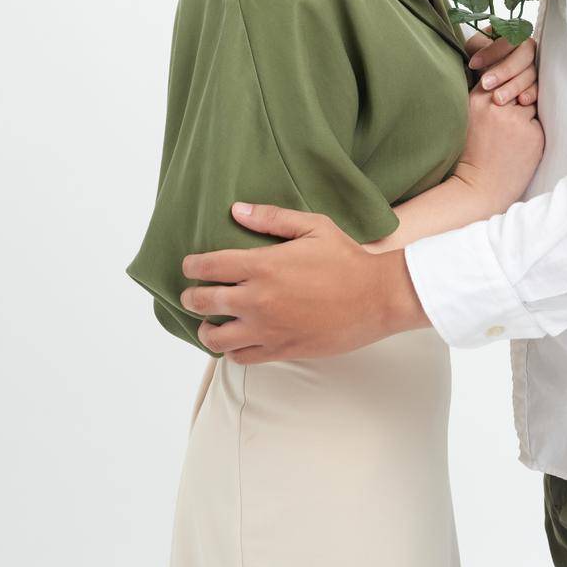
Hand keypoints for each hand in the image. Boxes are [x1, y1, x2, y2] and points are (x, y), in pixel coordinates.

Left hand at [179, 206, 427, 362]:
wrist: (377, 298)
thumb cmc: (347, 259)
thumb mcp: (314, 227)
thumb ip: (272, 218)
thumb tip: (237, 210)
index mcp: (262, 266)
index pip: (209, 266)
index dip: (192, 266)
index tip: (189, 266)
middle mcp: (257, 299)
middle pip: (204, 301)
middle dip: (191, 296)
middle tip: (192, 293)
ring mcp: (267, 329)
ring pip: (215, 336)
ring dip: (207, 327)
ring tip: (210, 322)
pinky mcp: (280, 350)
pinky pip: (240, 357)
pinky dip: (231, 350)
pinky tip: (237, 340)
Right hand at [455, 81, 543, 211]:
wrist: (479, 188)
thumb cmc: (474, 154)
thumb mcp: (470, 118)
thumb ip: (486, 98)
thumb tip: (509, 78)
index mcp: (477, 100)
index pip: (502, 74)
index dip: (507, 83)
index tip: (506, 97)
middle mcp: (497, 105)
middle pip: (520, 84)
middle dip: (519, 95)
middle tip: (510, 120)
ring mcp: (516, 119)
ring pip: (532, 101)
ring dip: (527, 114)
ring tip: (514, 135)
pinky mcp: (533, 133)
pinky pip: (539, 121)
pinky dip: (533, 131)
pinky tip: (521, 145)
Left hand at [465, 27, 537, 105]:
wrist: (488, 76)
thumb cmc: (482, 57)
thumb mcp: (476, 47)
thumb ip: (478, 47)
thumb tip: (481, 56)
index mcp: (514, 34)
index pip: (509, 39)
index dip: (492, 51)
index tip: (474, 64)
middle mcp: (528, 48)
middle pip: (524, 56)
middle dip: (504, 70)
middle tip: (486, 83)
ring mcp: (535, 66)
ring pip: (530, 73)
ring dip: (514, 86)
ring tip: (498, 98)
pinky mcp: (538, 83)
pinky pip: (539, 87)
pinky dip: (531, 94)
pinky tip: (522, 100)